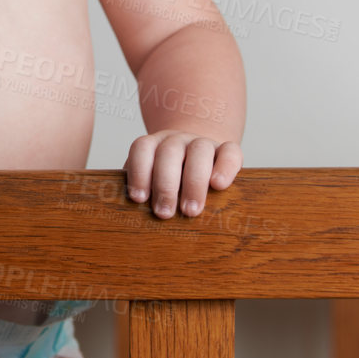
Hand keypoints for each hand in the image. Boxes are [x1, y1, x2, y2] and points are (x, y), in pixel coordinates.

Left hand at [124, 130, 242, 219]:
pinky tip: (218, 185)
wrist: (198, 156)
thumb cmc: (169, 179)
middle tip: (164, 214)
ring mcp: (203, 143)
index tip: (138, 199)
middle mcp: (177, 140)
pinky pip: (230, 151)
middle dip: (165, 185)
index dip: (139, 172)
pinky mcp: (227, 150)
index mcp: (154, 145)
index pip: (142, 149)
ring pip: (199, 151)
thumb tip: (128, 216)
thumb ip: (142, 191)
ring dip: (194, 181)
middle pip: (169, 152)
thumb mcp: (151, 181)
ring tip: (190, 210)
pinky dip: (225, 167)